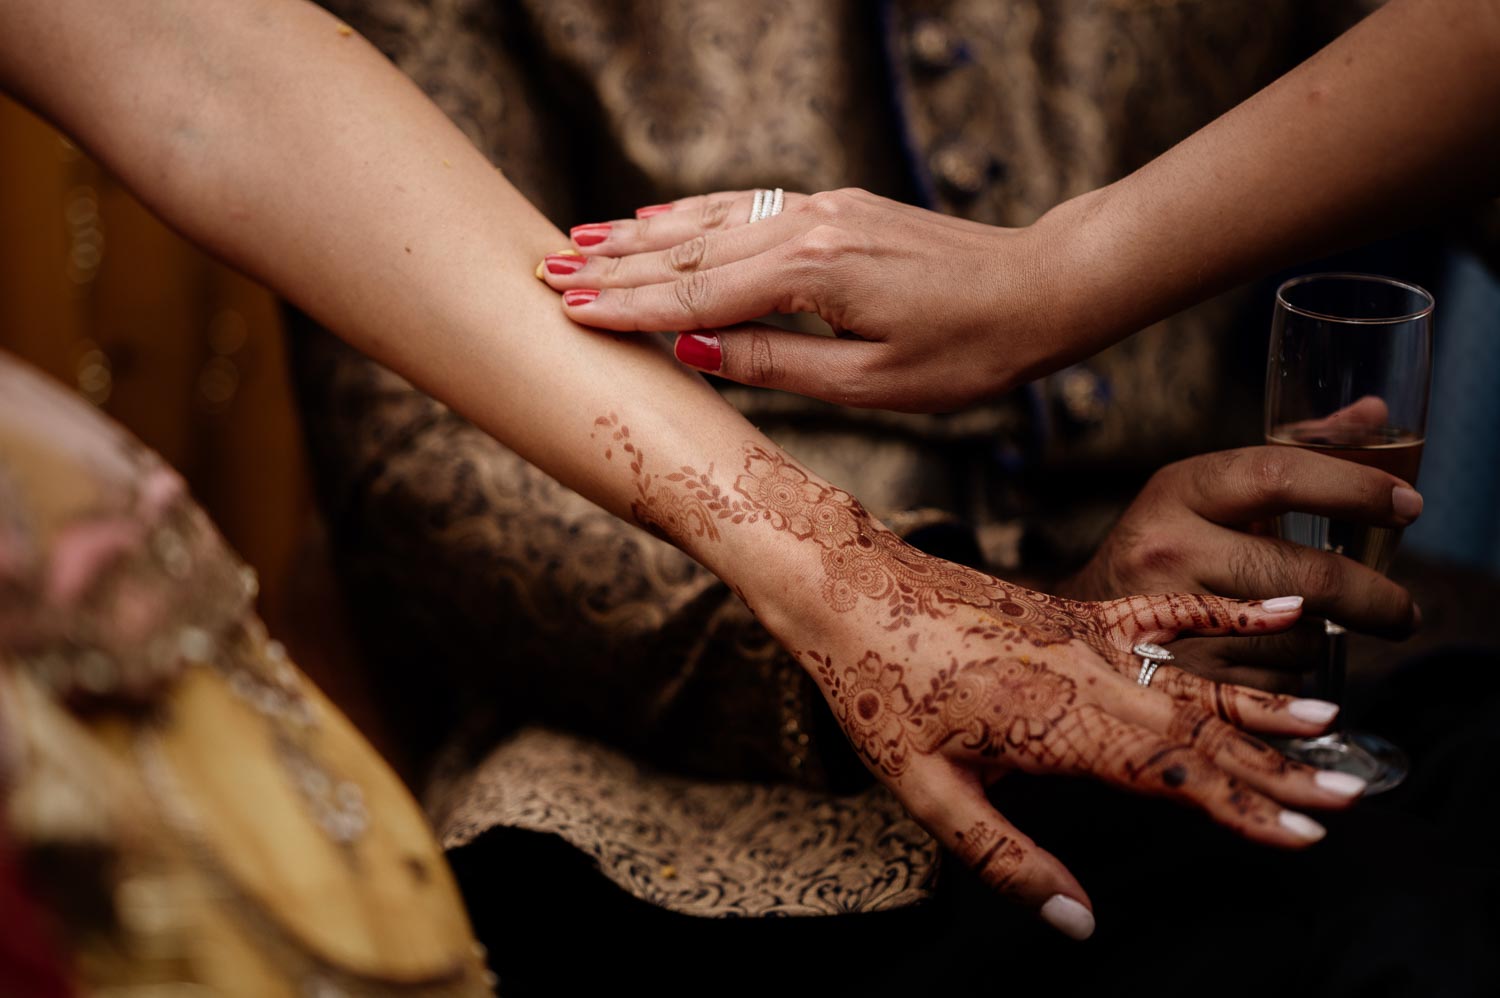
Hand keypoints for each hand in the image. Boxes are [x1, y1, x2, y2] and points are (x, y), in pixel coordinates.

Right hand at [539, 188, 1081, 411]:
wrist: (1040, 290)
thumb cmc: (966, 352)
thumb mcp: (871, 383)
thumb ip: (776, 363)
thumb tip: (692, 350)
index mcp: (813, 274)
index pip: (697, 294)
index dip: (628, 306)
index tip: (568, 307)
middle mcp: (808, 226)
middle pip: (691, 248)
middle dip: (616, 264)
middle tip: (548, 268)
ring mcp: (822, 208)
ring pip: (712, 220)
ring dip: (643, 234)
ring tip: (581, 239)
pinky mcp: (836, 208)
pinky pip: (747, 207)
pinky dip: (695, 214)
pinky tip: (659, 217)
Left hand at [624, 440, 1367, 938]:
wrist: (847, 587)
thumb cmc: (875, 688)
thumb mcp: (926, 790)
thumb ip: (1006, 856)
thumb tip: (1076, 918)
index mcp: (1061, 728)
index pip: (1174, 777)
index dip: (1244, 808)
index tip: (1307, 833)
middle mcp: (1090, 678)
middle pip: (1200, 731)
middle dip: (1275, 768)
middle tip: (1348, 792)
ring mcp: (1087, 637)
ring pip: (1193, 678)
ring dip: (1262, 707)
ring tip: (1330, 724)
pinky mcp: (1075, 613)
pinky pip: (1164, 613)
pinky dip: (1223, 617)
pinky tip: (1277, 619)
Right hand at [1058, 445, 1422, 689]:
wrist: (1082, 632)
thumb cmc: (1167, 549)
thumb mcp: (1210, 493)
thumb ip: (1295, 455)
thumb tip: (1376, 413)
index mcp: (1177, 492)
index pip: (1277, 475)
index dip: (1355, 488)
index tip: (1409, 506)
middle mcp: (1166, 552)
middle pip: (1307, 576)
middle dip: (1375, 599)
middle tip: (1403, 612)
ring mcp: (1170, 621)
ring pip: (1298, 638)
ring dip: (1318, 640)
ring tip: (1294, 631)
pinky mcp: (1181, 685)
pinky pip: (1276, 686)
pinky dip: (1286, 678)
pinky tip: (1262, 662)